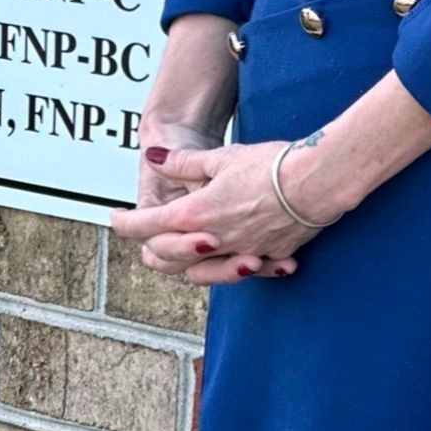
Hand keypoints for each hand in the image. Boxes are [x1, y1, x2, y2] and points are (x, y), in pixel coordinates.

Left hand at [110, 139, 329, 284]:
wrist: (316, 181)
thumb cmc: (268, 165)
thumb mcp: (221, 157)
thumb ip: (184, 163)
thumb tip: (153, 158)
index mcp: (197, 214)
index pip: (148, 226)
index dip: (127, 223)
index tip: (114, 218)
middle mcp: (215, 241)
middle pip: (168, 257)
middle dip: (152, 246)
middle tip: (145, 233)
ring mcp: (241, 254)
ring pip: (200, 272)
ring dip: (186, 263)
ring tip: (184, 248)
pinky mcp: (267, 258)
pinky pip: (239, 269)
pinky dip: (230, 265)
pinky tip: (234, 254)